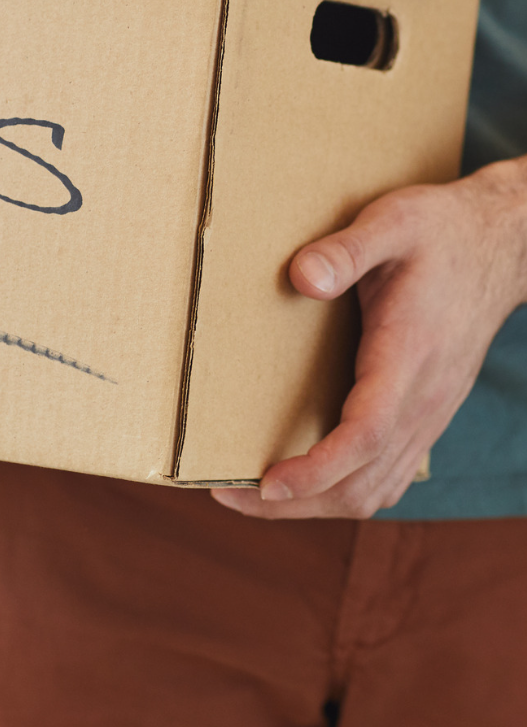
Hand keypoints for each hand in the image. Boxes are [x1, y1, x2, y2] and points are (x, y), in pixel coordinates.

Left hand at [212, 157, 526, 519]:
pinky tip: (303, 480)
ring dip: (316, 504)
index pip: (366, 434)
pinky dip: (343, 490)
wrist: (499, 246)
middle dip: (297, 502)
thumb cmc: (439, 232)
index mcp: (409, 355)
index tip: (266, 484)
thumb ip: (346, 250)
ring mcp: (428, 414)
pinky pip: (387, 474)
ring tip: (253, 496)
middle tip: (228, 496)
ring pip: (376, 489)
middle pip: (363, 482)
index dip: (316, 469)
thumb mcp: (392, 223)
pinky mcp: (424, 415)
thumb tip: (300, 278)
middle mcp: (422, 398)